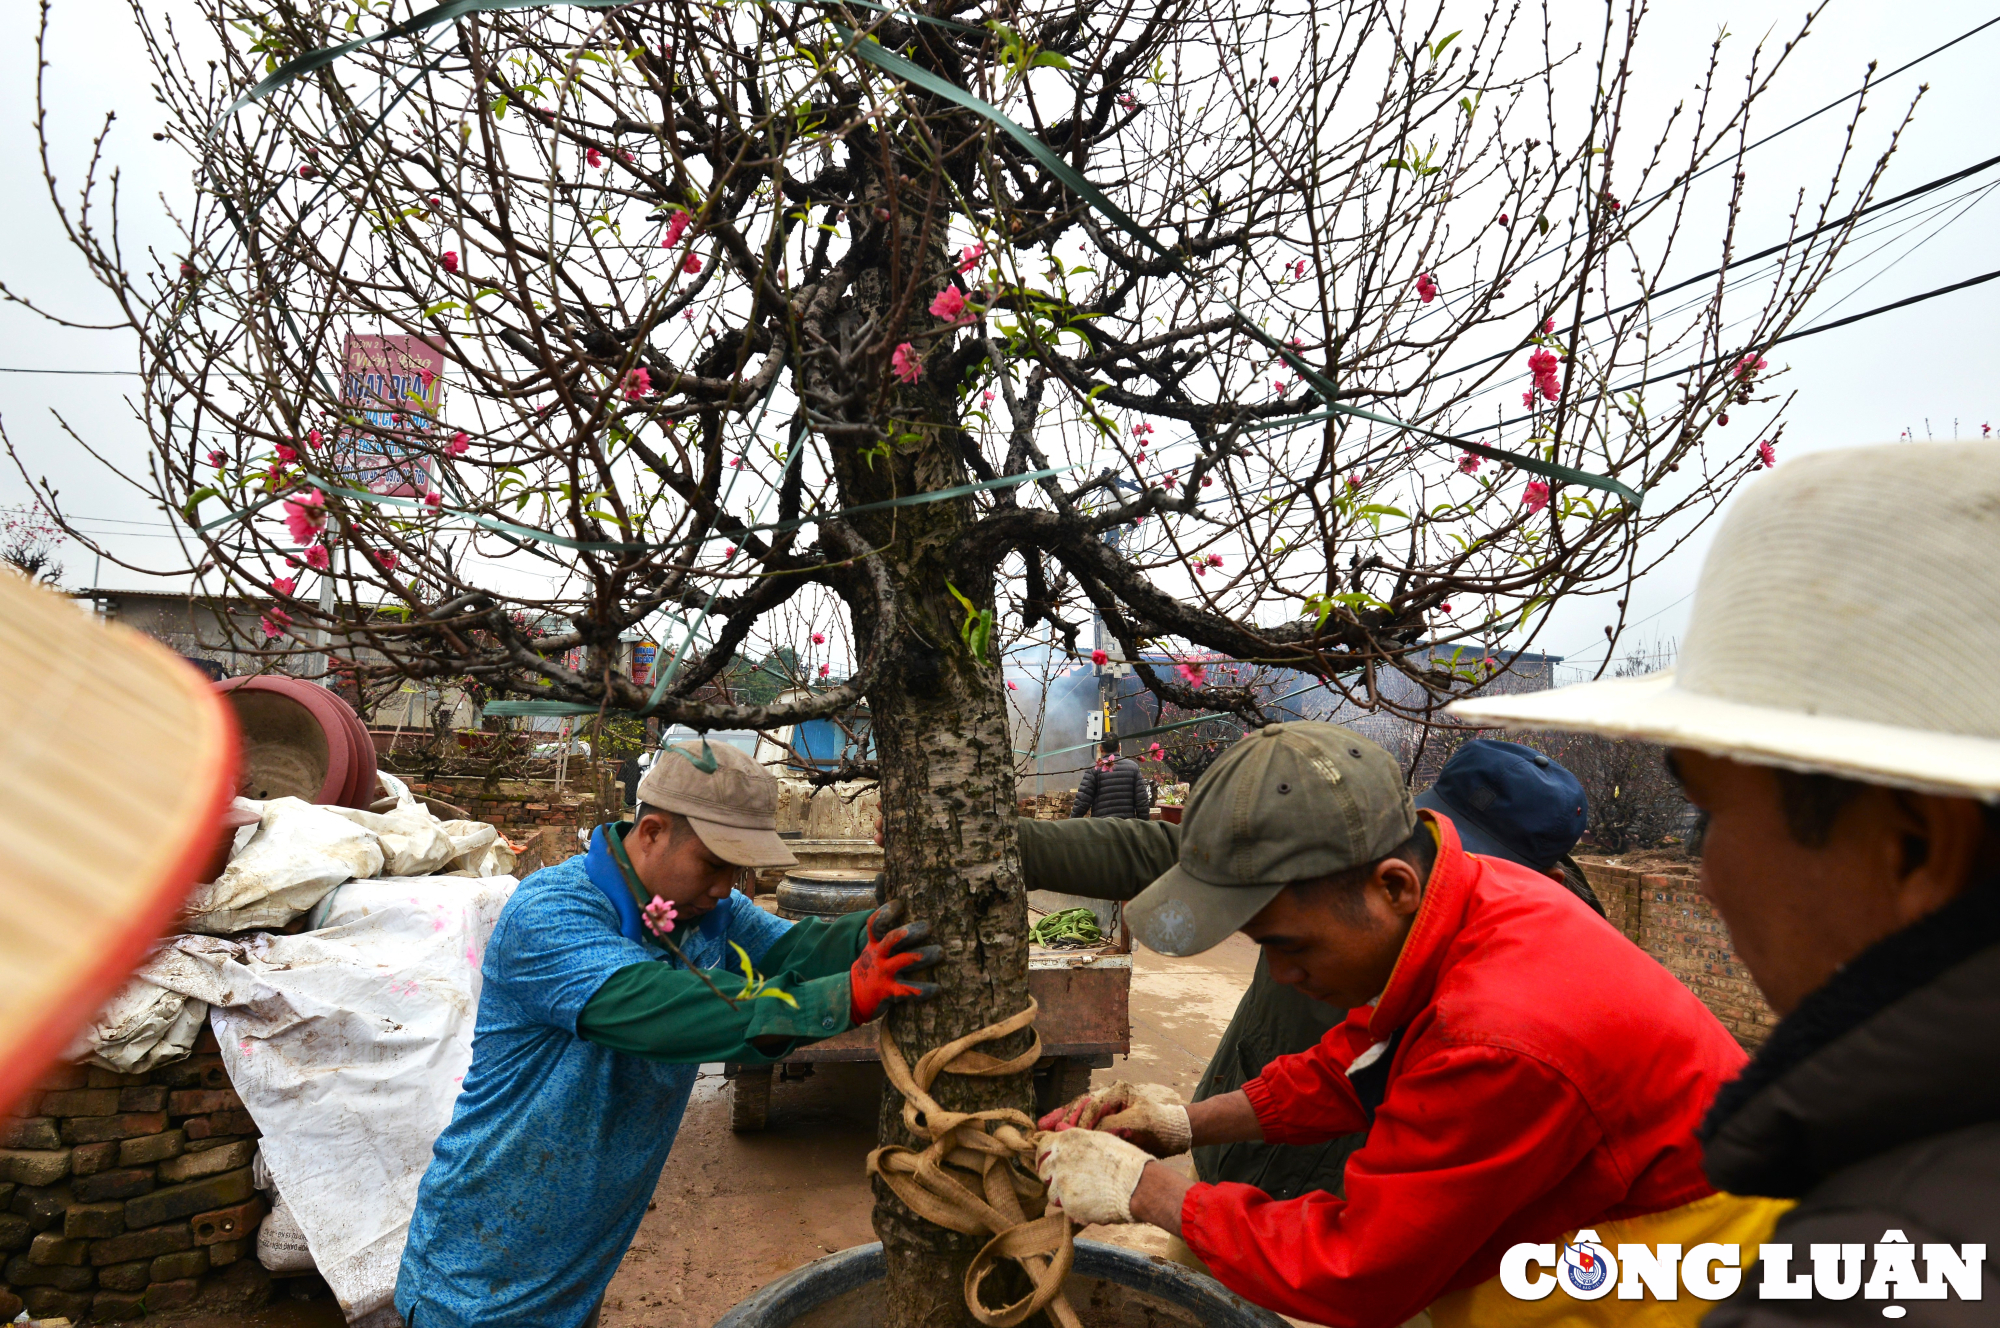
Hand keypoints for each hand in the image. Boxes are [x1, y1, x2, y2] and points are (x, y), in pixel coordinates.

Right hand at [847, 898, 941, 1023]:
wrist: (852, 997)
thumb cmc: (871, 961)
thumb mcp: (871, 938)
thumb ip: (881, 911)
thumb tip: (881, 875)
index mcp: (874, 942)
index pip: (876, 923)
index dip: (886, 913)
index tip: (900, 904)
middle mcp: (878, 955)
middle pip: (892, 940)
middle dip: (910, 932)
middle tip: (928, 926)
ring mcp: (884, 973)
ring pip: (903, 962)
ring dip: (923, 956)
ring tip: (940, 952)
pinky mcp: (890, 992)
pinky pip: (907, 991)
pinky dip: (922, 990)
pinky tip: (938, 987)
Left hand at [1035, 1129, 1149, 1225]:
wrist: (1137, 1185)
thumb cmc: (1124, 1161)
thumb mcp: (1099, 1139)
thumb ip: (1075, 1137)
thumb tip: (1058, 1127)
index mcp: (1067, 1140)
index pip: (1042, 1147)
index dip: (1046, 1156)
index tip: (1050, 1163)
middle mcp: (1059, 1160)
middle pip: (1042, 1171)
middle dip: (1051, 1177)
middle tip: (1068, 1181)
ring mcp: (1062, 1183)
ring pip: (1051, 1193)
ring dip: (1063, 1195)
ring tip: (1085, 1194)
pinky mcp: (1068, 1204)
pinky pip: (1065, 1209)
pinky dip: (1075, 1209)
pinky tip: (1092, 1205)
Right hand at [1036, 1080, 1190, 1156]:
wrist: (1176, 1133)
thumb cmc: (1160, 1127)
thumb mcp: (1138, 1124)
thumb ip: (1112, 1125)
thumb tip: (1086, 1130)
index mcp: (1117, 1092)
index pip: (1091, 1105)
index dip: (1076, 1120)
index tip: (1064, 1133)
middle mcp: (1109, 1096)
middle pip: (1079, 1105)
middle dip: (1061, 1118)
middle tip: (1042, 1130)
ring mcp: (1106, 1107)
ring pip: (1078, 1112)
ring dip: (1060, 1121)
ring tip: (1042, 1130)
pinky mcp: (1106, 1120)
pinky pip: (1084, 1121)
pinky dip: (1069, 1126)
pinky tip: (1053, 1131)